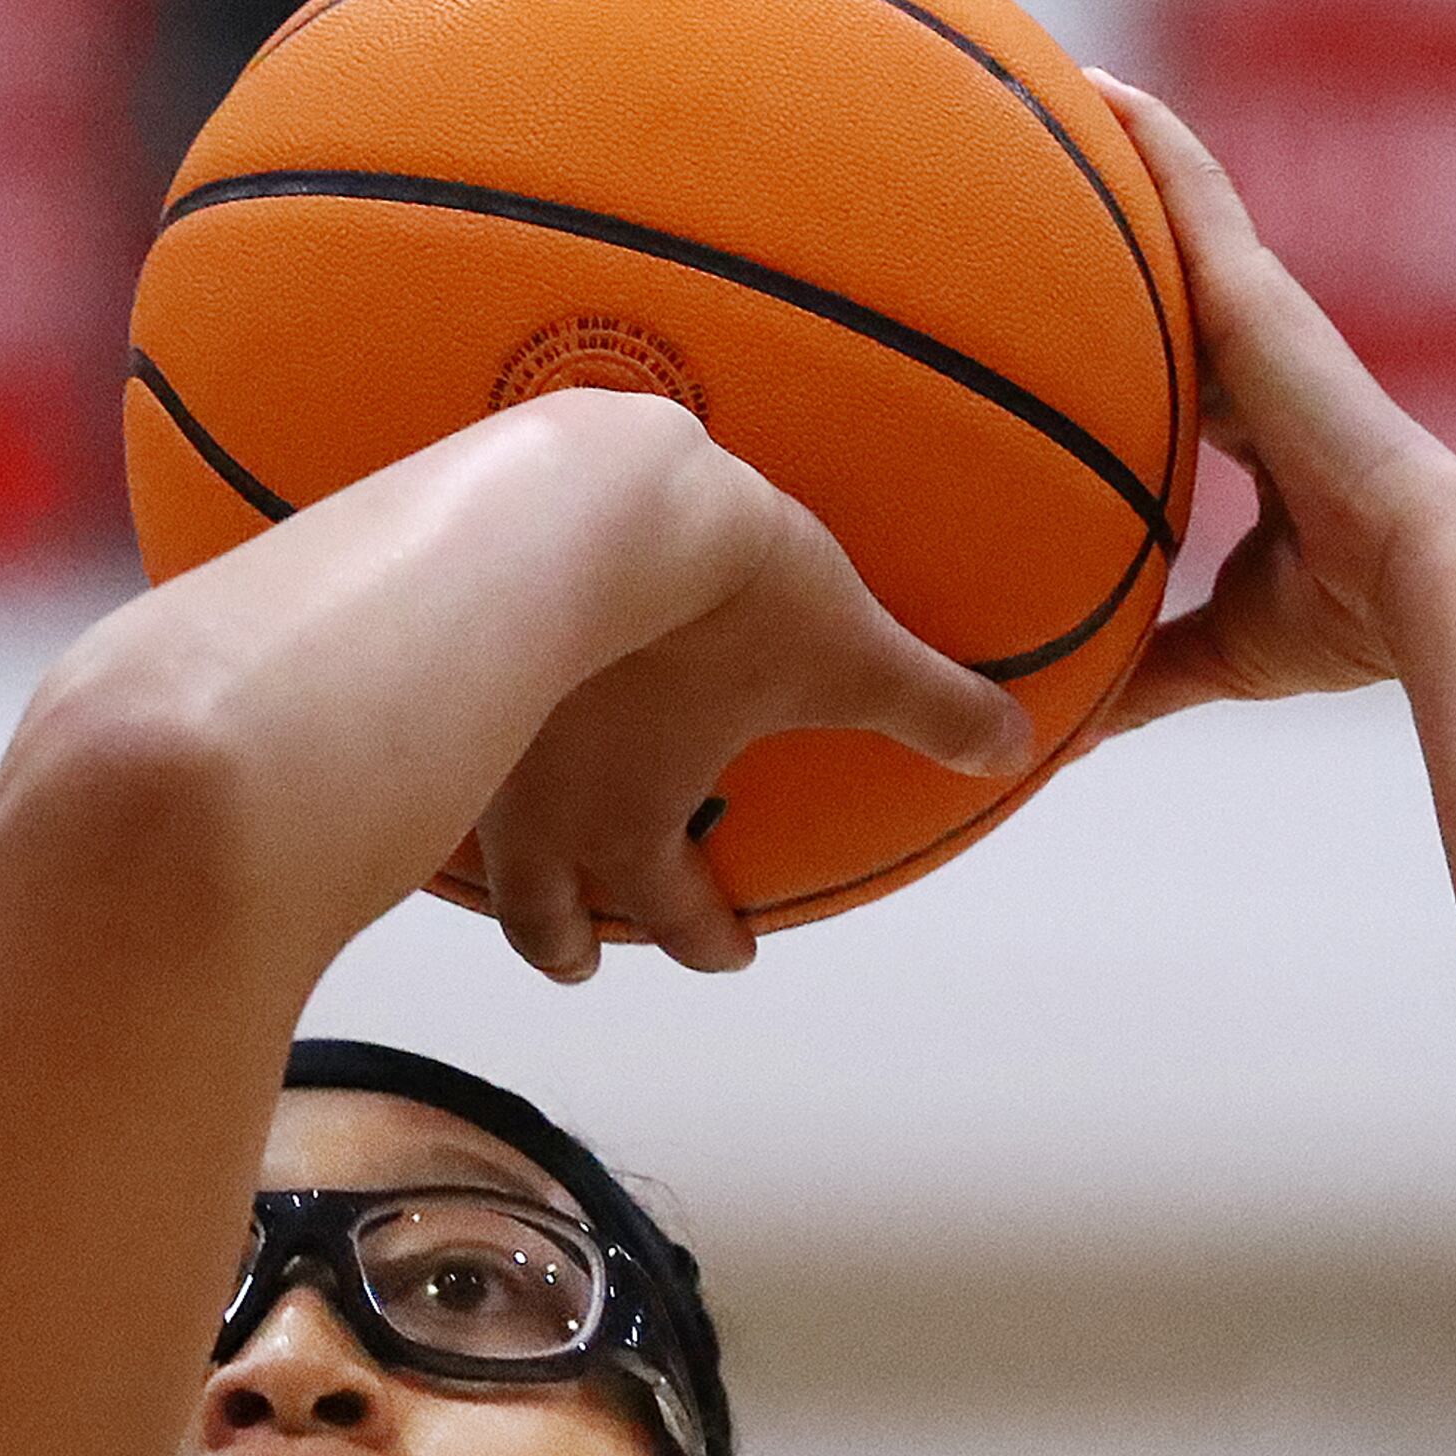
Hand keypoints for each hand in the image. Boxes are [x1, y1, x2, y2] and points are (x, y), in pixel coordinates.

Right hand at [472, 425, 1027, 981]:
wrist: (596, 502)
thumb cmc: (722, 599)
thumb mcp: (850, 654)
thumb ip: (930, 705)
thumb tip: (1011, 745)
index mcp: (631, 825)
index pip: (670, 916)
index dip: (704, 942)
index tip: (727, 950)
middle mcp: (544, 808)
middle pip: (539, 915)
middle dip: (566, 941)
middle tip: (584, 953)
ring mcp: (481, 743)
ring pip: (478, 835)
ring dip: (504, 854)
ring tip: (523, 846)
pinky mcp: (444, 662)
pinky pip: (449, 734)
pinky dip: (468, 748)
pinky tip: (479, 722)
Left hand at [1082, 73, 1455, 733]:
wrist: (1427, 579)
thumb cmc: (1345, 622)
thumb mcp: (1222, 647)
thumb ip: (1150, 673)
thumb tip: (1071, 737)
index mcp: (1253, 430)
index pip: (1178, 369)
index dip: (1129, 340)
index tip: (1069, 321)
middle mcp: (1254, 361)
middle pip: (1167, 276)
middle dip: (1114, 227)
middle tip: (1030, 176)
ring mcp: (1261, 320)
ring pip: (1178, 209)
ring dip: (1121, 150)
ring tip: (1042, 84)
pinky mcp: (1260, 295)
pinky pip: (1193, 194)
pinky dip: (1148, 139)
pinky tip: (1091, 86)